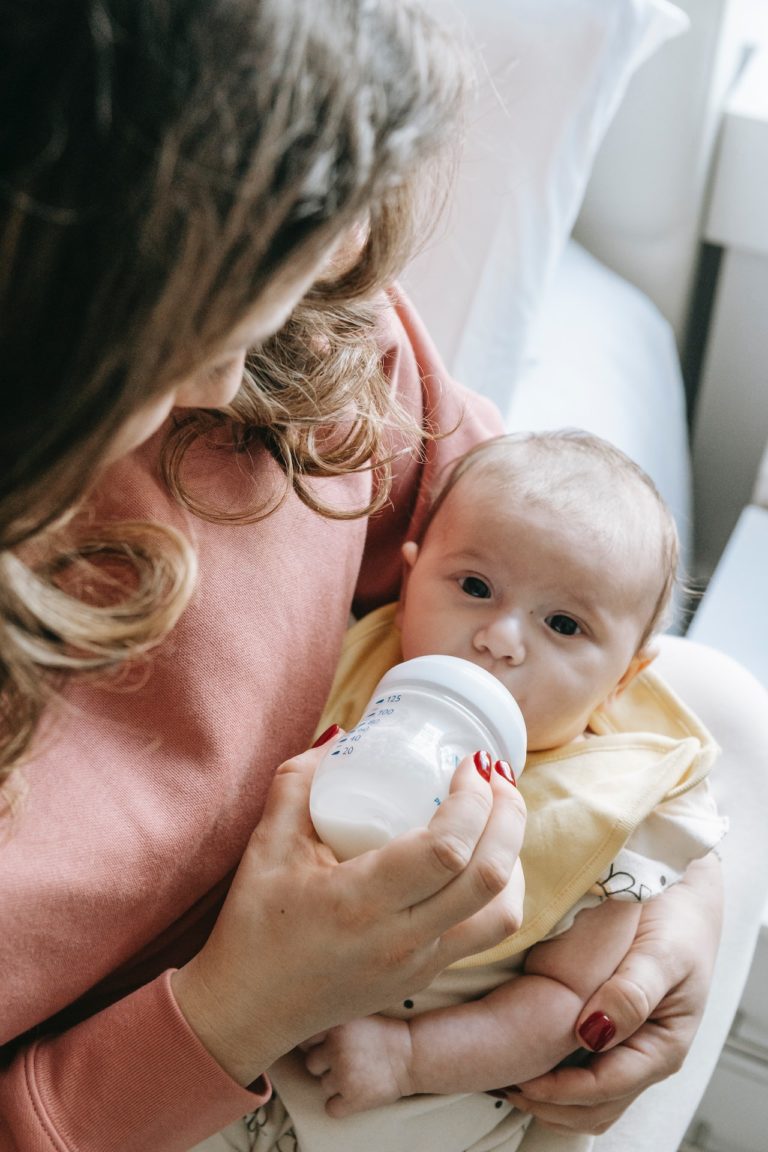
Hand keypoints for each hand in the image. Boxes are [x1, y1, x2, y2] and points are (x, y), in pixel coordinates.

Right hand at [172, 744, 524, 1086]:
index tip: (470, 764)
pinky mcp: (425, 979)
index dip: (473, 800)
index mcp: (362, 901)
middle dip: (509, 816)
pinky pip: (485, 934)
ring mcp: (419, 965)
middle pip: (491, 878)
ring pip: (502, 914)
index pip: (447, 849)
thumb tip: (341, 736)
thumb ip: (299, 781)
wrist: (250, 1009)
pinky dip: (499, 892)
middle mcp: (402, 938)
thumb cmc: (255, 924)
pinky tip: (481, 859)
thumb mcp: (266, 844)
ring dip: (513, 858)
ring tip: (498, 818)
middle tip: (498, 779)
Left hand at [302, 1015, 413, 1114]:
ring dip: (336, 1083)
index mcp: (336, 1026)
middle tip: (349, 1060)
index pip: (305, 1040)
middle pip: (312, 1064)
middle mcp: (336, 1049)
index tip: (332, 1045)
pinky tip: (355, 1093)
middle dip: (327, 1065)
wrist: (411, 1055)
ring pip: (323, 1085)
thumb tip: (302, 1035)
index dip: (317, 1045)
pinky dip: (340, 1105)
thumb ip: (331, 1023)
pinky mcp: (352, 1099)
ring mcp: (343, 1075)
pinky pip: (331, 1108)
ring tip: (357, 1073)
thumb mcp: (356, 1016)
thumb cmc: (381, 1035)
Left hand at [500, 856, 722, 1134]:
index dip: (562, 1091)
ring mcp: (630, 1048)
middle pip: (595, 1106)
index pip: (606, 1088)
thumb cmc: (677, 924)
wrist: (683, 902)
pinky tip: (525, 1057)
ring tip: (507, 1079)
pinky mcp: (614, 1033)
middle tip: (502, 1084)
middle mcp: (645, 1058)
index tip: (522, 1080)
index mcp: (662, 1047)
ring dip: (551, 1098)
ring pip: (589, 1100)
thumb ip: (632, 993)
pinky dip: (556, 1076)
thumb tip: (592, 1034)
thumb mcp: (661, 953)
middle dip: (550, 1103)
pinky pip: (584, 1072)